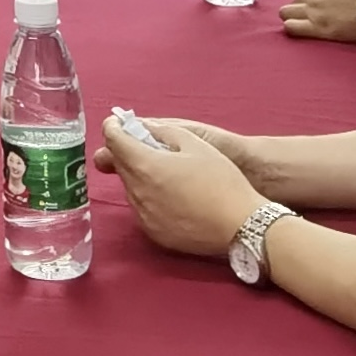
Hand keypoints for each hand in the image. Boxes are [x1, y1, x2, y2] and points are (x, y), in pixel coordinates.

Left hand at [91, 114, 265, 259]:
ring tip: (167, 172)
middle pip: (119, 164)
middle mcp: (137, 192)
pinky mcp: (152, 232)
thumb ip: (163, 132)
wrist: (242, 225)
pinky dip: (149, 197)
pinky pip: (142, 208)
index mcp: (145, 166)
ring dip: (139, 175)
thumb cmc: (222, 181)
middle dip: (127, 150)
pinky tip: (173, 196)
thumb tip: (144, 128)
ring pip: (130, 186)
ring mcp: (143, 215)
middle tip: (146, 144)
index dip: (113, 127)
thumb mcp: (196, 144)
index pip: (113, 140)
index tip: (118, 123)